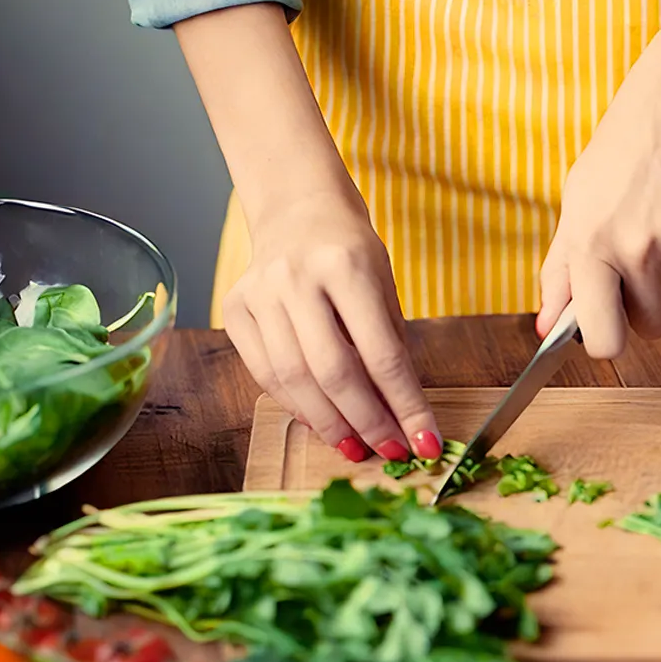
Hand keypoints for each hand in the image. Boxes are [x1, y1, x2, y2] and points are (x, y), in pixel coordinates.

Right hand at [223, 189, 440, 463]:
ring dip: (329, 423)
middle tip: (389, 450)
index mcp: (346, 267)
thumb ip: (391, 348)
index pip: (382, 354)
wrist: (298, 210)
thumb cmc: (351, 253)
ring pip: (293, 379)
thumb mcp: (386, 289)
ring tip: (355, 447)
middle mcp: (296, 278)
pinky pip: (265, 373)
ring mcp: (259, 293)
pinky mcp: (235, 310)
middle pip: (332, 372)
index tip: (424, 441)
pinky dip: (296, 405)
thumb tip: (403, 416)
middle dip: (366, 422)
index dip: (406, 405)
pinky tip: (322, 421)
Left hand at [535, 53, 660, 359]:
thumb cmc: (622, 153)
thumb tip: (544, 331)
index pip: (603, 340)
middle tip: (643, 256)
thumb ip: (560, 272)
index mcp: (589, 245)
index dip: (609, 341)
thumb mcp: (577, 205)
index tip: (611, 328)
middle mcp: (635, 249)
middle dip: (647, 305)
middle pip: (650, 327)